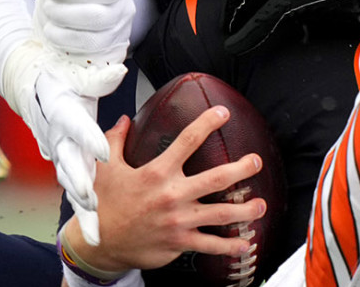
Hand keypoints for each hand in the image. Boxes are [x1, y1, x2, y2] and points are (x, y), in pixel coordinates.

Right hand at [6, 0, 134, 244]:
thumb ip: (95, 75)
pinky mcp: (62, 158)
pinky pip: (74, 185)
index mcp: (60, 107)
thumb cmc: (57, 69)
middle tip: (93, 204)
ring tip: (95, 229)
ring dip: (82, 205)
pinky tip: (95, 232)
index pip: (74, 123)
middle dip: (81, 185)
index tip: (102, 152)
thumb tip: (117, 73)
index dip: (87, 137)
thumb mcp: (73, 67)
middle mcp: (56, 132)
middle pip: (69, 162)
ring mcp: (57, 148)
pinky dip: (84, 208)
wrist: (30, 76)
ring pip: (70, 180)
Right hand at [66, 112, 266, 271]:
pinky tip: (245, 244)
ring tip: (261, 205)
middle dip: (242, 168)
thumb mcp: (104, 168)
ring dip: (246, 210)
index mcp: (157, 172)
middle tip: (256, 161)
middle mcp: (172, 195)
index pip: (187, 141)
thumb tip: (126, 120)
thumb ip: (115, 141)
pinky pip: (210, 244)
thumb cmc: (103, 203)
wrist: (98, 243)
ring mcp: (179, 221)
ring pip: (221, 214)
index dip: (207, 123)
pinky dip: (230, 246)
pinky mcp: (179, 242)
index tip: (223, 113)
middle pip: (217, 178)